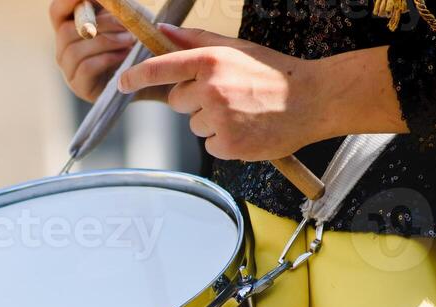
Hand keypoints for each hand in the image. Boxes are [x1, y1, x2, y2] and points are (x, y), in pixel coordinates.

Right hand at [48, 0, 140, 102]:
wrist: (142, 75)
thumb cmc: (130, 40)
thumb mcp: (120, 17)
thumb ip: (109, 5)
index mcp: (69, 27)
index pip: (56, 11)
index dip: (67, 1)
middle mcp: (63, 49)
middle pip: (65, 31)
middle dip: (99, 24)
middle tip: (125, 23)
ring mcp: (69, 70)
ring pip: (75, 50)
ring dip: (106, 41)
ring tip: (129, 40)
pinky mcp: (80, 86)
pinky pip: (86, 67)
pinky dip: (107, 58)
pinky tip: (124, 56)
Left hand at [118, 26, 405, 161]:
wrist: (312, 100)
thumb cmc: (272, 74)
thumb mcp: (236, 49)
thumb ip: (196, 42)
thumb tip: (162, 32)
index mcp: (211, 61)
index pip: (162, 67)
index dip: (138, 76)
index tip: (123, 82)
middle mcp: (211, 88)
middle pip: (176, 102)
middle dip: (193, 101)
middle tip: (227, 96)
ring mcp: (219, 118)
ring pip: (193, 125)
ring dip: (211, 123)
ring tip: (242, 113)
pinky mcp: (228, 144)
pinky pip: (209, 146)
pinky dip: (224, 141)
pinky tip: (245, 129)